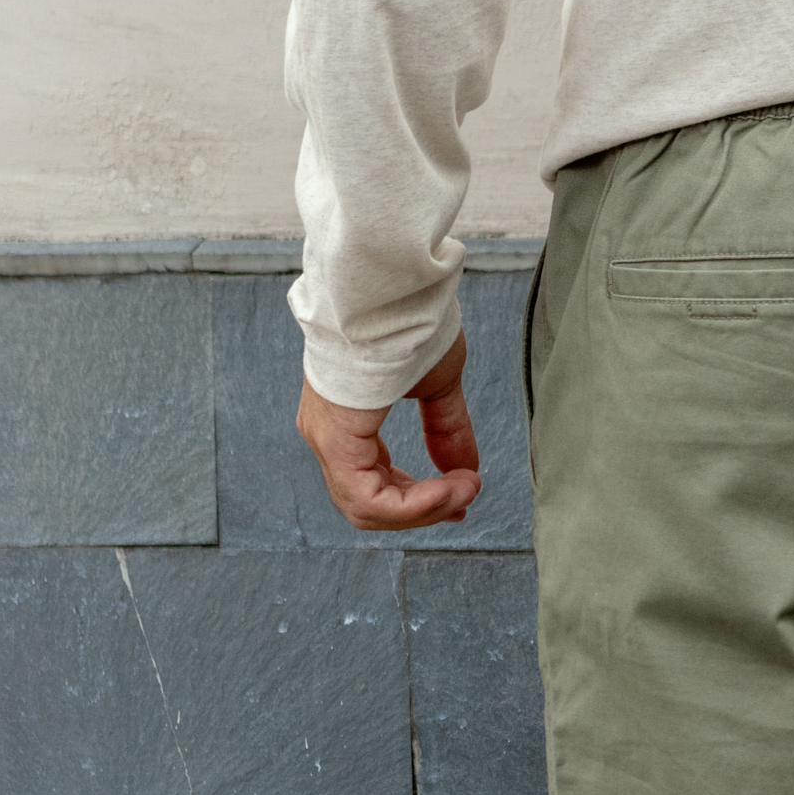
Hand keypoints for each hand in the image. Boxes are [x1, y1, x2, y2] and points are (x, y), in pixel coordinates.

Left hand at [296, 332, 481, 529]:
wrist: (390, 285)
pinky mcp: (335, 441)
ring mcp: (327, 439)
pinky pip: (370, 499)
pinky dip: (414, 505)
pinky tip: (449, 489)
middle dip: (423, 509)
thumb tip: (466, 472)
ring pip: (368, 509)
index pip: (372, 484)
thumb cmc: (407, 317)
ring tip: (464, 490)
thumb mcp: (436, 384)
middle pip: (370, 504)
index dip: (419, 500)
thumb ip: (446, 430)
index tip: (461, 492)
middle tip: (465, 498)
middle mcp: (327, 434)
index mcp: (345, 420)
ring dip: (425, 509)